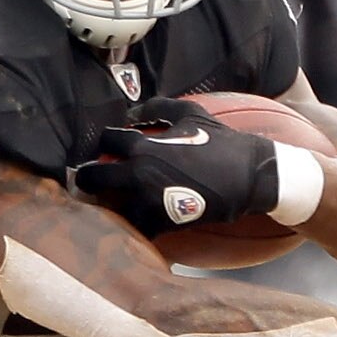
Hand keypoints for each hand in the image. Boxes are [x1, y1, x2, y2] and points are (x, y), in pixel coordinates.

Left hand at [71, 97, 281, 234]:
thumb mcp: (191, 114)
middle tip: (90, 181)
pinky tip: (135, 221)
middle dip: (88, 178)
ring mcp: (148, 201)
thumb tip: (130, 113)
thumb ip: (156, 108)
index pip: (106, 141)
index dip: (105, 144)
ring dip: (108, 204)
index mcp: (142, 145)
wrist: (248, 175)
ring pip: (109, 207)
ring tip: (109, 203)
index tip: (108, 150)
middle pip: (93, 177)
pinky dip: (133, 226)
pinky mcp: (162, 223)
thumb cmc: (221, 142)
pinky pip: (136, 228)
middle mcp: (138, 173)